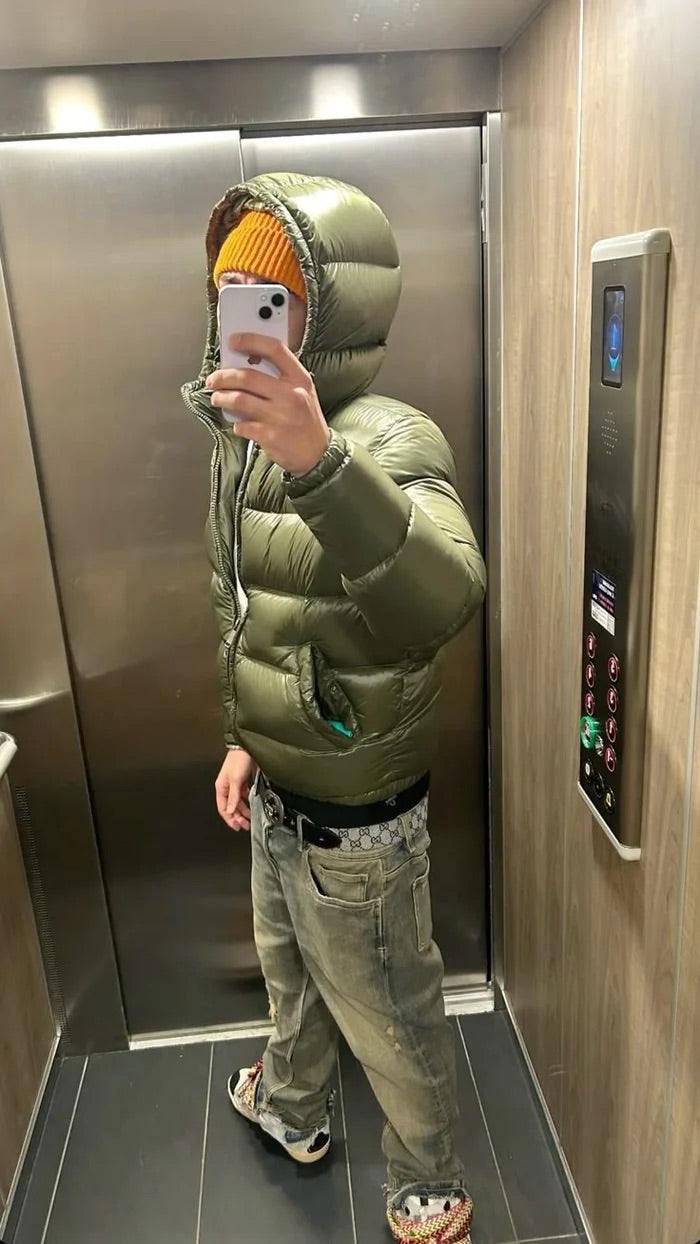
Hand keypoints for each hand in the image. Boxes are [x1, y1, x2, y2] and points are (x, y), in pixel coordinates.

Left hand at [206, 334, 330, 475]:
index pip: (275, 350)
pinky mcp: (271, 436)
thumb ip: (279, 378)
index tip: (233, 341)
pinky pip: (242, 425)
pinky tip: (238, 424)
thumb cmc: (305, 421)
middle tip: (214, 380)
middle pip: (248, 376)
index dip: (251, 341)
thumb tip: (244, 364)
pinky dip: (236, 424)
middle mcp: (291, 395)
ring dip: (222, 398)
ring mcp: (281, 417)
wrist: (318, 455)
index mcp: (299, 379)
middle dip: (224, 377)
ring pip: (240, 400)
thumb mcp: (302, 393)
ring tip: (217, 398)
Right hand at [215, 749, 254, 830]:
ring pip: (237, 802)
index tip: (237, 827)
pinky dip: (247, 802)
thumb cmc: (238, 759)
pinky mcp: (242, 781)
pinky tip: (251, 806)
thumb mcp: (236, 780)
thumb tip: (231, 810)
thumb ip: (234, 796)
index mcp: (221, 787)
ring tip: (249, 818)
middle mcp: (227, 787)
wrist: (247, 747)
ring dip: (243, 811)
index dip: (229, 819)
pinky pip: (243, 795)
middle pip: (231, 807)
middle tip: (245, 825)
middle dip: (237, 817)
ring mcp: (235, 784)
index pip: (223, 808)